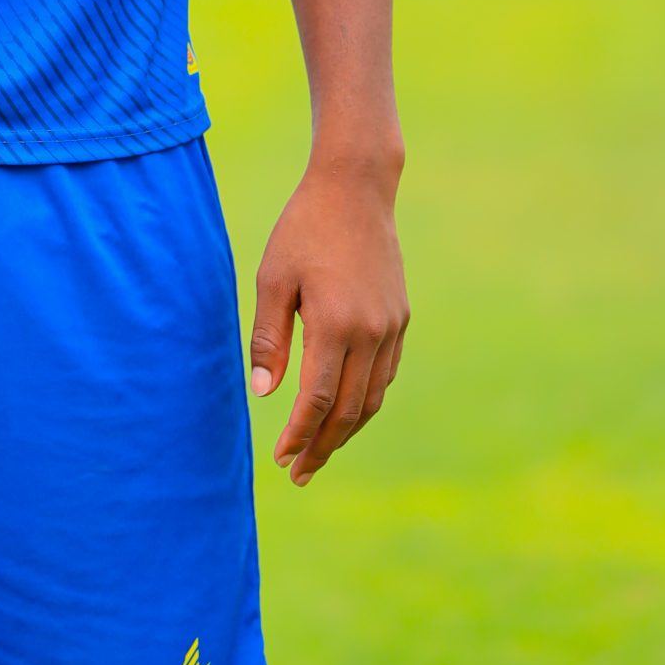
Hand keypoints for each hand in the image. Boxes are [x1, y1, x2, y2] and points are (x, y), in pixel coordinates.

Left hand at [249, 159, 408, 487]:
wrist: (356, 190)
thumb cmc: (304, 230)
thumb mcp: (273, 279)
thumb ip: (269, 338)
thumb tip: (263, 393)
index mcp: (335, 325)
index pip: (316, 400)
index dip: (298, 435)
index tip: (280, 459)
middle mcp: (370, 333)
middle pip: (348, 411)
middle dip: (323, 447)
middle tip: (299, 474)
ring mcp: (391, 328)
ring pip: (371, 398)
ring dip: (346, 431)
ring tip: (320, 452)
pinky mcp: (400, 319)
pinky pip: (383, 375)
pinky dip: (363, 401)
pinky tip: (344, 411)